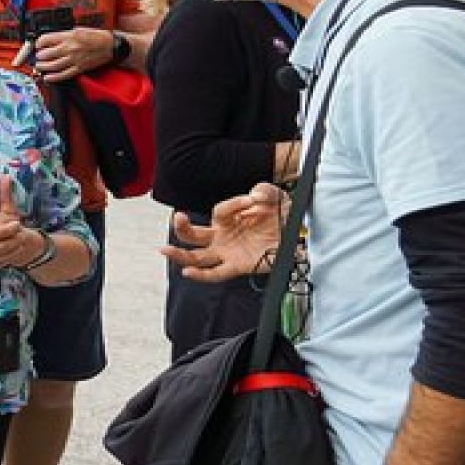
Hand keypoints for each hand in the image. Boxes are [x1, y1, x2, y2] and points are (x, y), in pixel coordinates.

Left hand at [32, 26, 116, 81]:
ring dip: (42, 67)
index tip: (37, 45)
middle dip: (39, 56)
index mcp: (69, 35)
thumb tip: (49, 40)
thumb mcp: (77, 29)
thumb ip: (63, 35)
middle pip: (47, 54)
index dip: (38, 43)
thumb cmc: (95, 36)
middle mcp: (70, 47)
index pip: (46, 39)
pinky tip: (47, 77)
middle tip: (37, 56)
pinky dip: (53, 77)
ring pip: (53, 66)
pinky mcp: (79, 68)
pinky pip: (63, 75)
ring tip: (39, 66)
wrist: (110, 45)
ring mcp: (74, 59)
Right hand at [161, 182, 285, 282]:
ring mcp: (227, 252)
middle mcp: (222, 236)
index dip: (234, 204)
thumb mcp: (273, 196)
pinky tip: (188, 273)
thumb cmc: (280, 215)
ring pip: (197, 256)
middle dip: (182, 227)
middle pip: (193, 234)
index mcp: (227, 218)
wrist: (298, 233)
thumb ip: (264, 190)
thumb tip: (256, 195)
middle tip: (179, 217)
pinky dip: (201, 275)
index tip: (252, 200)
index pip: (220, 211)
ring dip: (180, 254)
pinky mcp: (237, 266)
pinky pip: (215, 274)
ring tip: (166, 250)